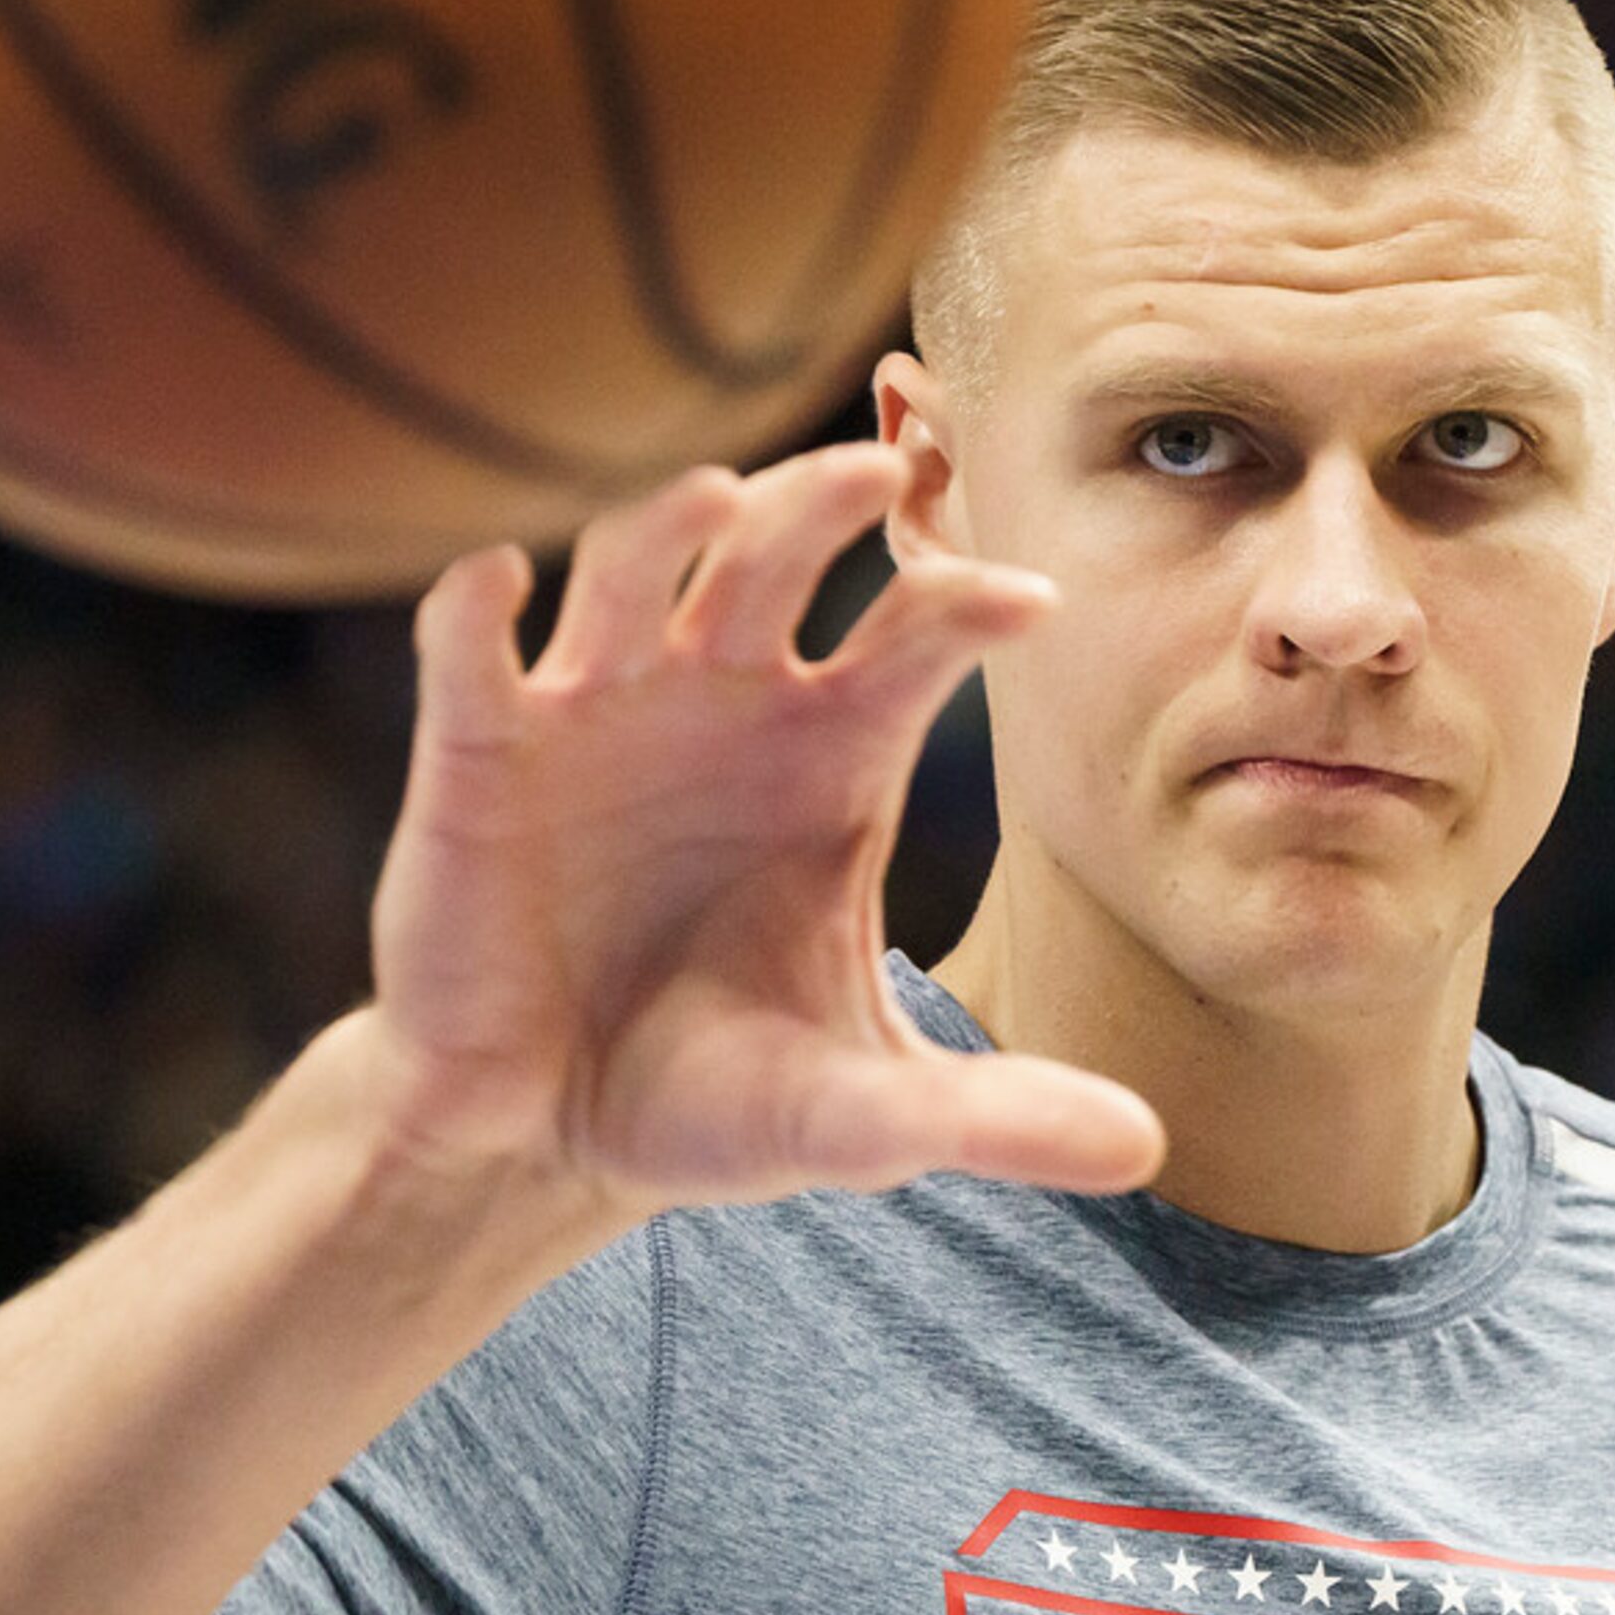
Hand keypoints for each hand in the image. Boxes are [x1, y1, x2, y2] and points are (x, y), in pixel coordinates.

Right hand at [355, 442, 1164, 1223]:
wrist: (537, 1141)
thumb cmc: (705, 1097)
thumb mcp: (855, 1112)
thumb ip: (988, 1114)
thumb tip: (1144, 1147)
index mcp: (833, 753)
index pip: (917, 632)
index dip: (968, 601)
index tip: (1029, 604)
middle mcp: (724, 699)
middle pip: (783, 550)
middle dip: (822, 498)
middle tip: (877, 468)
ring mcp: (600, 710)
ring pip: (635, 565)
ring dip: (668, 524)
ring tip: (720, 499)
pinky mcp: (480, 751)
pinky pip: (470, 648)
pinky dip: (475, 605)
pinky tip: (500, 582)